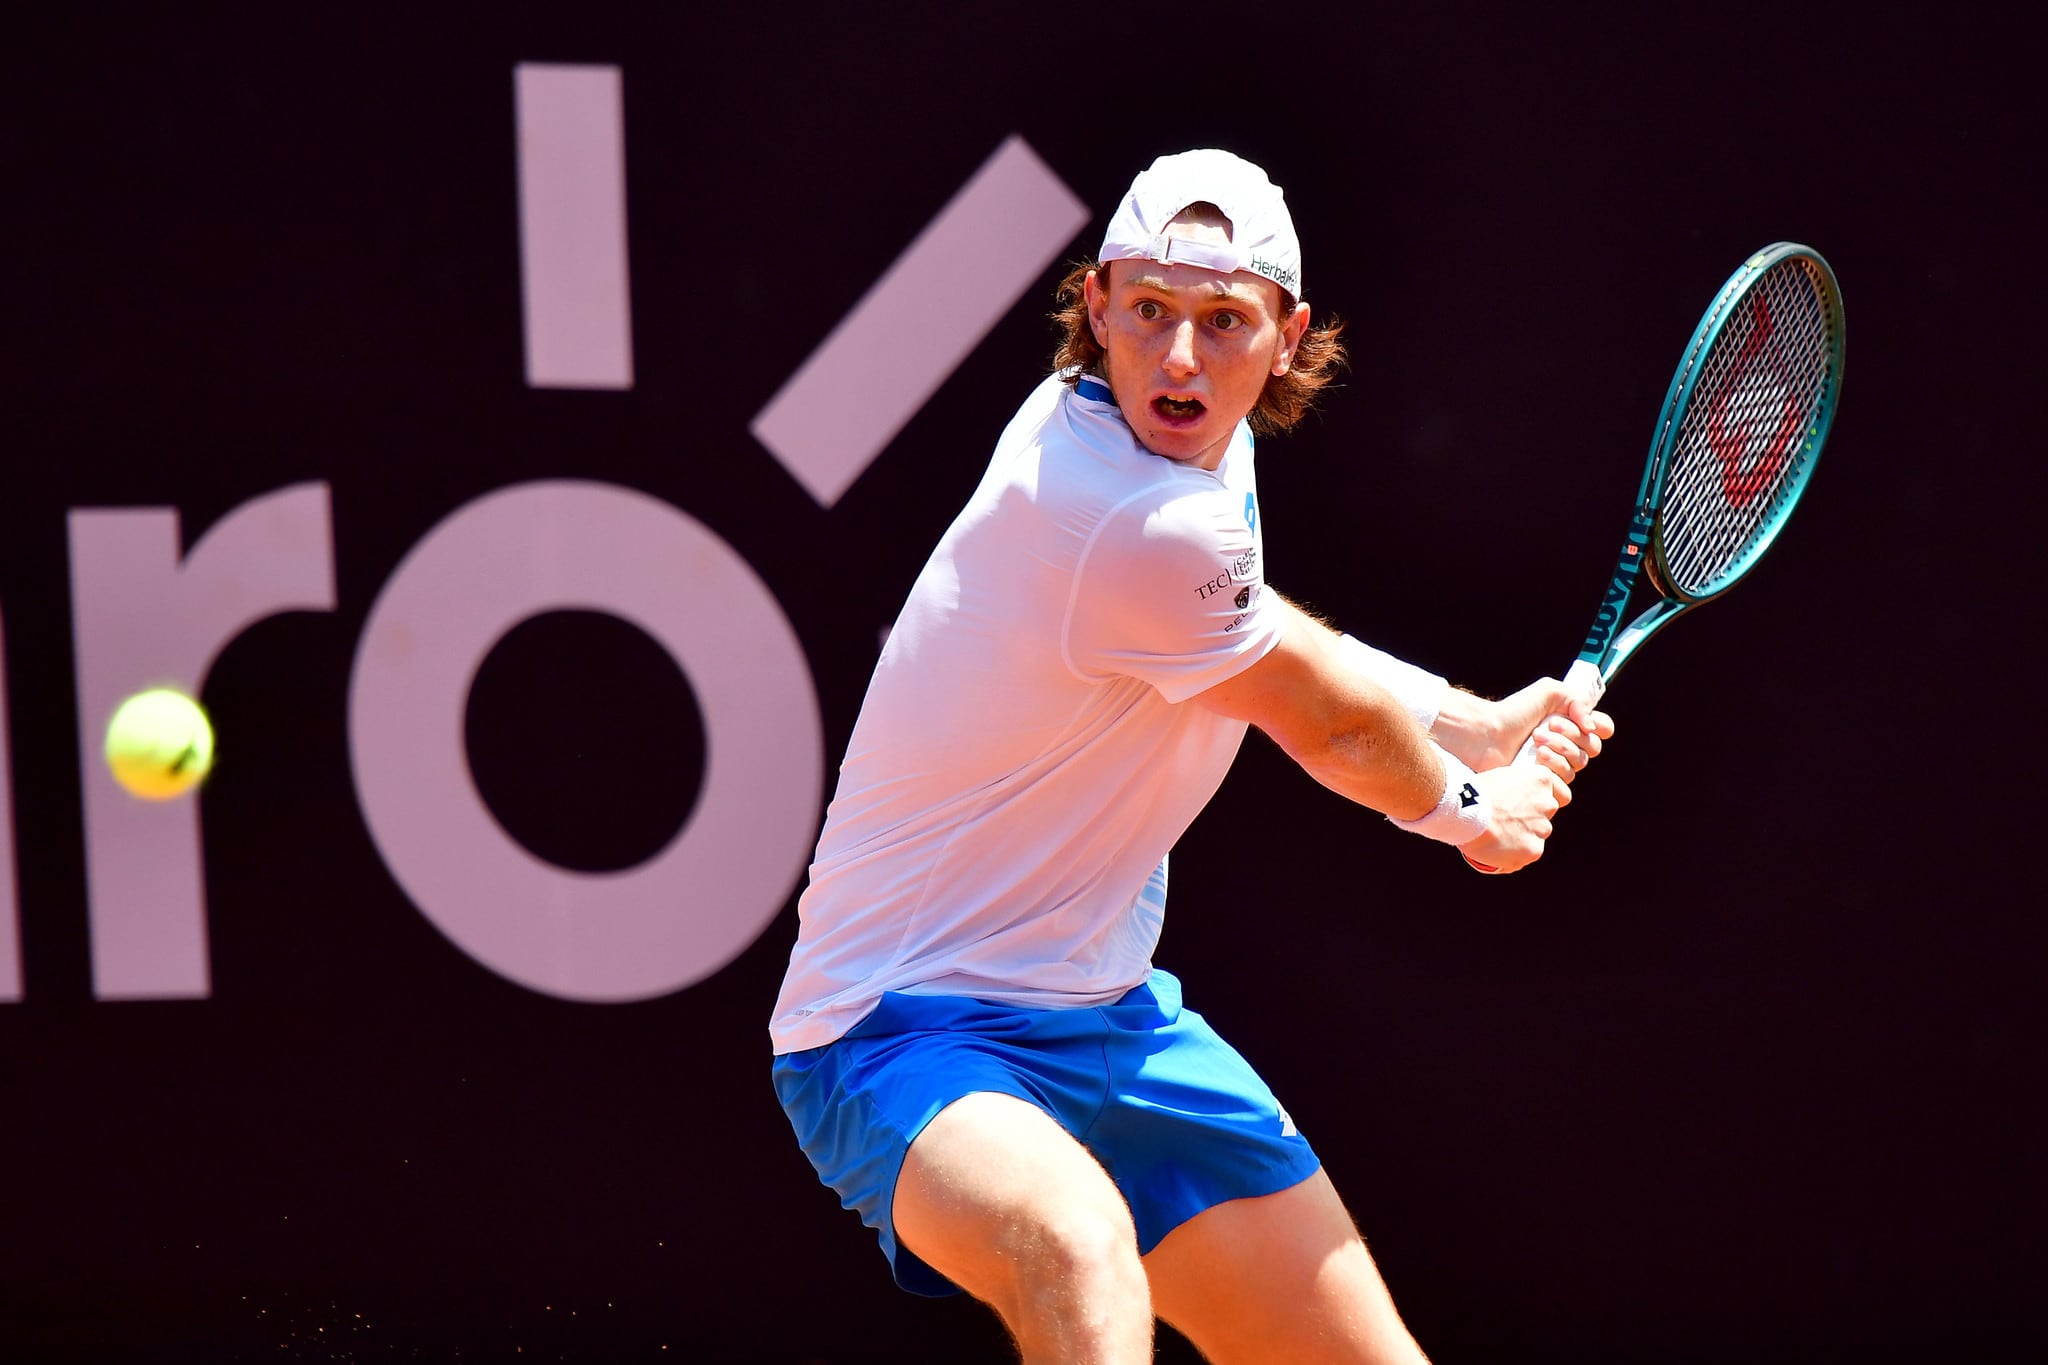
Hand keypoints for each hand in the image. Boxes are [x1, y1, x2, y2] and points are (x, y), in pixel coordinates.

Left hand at [1434, 679, 1614, 779]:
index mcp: (1572, 722)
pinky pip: (1565, 784)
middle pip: (1592, 748)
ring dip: (1559, 751)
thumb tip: (1591, 726)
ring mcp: (1556, 764)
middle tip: (1545, 728)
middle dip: (1570, 736)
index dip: (1598, 726)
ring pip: (1578, 765)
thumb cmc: (1514, 712)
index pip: (1604, 729)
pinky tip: (1536, 761)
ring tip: (1535, 742)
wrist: (1487, 734)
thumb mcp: (1548, 692)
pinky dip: (1554, 768)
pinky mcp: (1544, 782)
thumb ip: (1578, 699)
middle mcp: (1567, 743)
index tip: (1583, 722)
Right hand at [1460, 761, 1569, 873]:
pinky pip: (1527, 854)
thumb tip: (1512, 801)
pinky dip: (1515, 855)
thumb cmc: (1471, 790)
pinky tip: (1496, 850)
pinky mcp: (1534, 849)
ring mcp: (1542, 828)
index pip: (1548, 791)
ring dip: (1521, 838)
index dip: (1530, 799)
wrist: (1462, 810)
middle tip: (1503, 821)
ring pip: (1536, 836)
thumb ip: (1515, 788)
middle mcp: (1548, 803)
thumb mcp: (1499, 777)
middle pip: (1543, 815)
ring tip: (1496, 836)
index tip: (1513, 804)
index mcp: (1541, 778)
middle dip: (1527, 820)